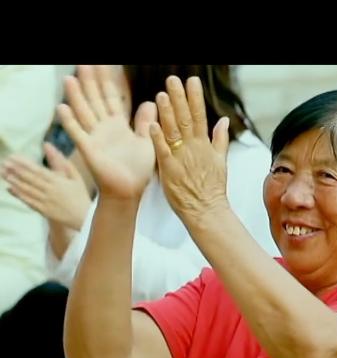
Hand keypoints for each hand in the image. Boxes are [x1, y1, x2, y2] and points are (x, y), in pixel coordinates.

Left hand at [2, 143, 91, 229]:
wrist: (86, 218)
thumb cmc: (80, 194)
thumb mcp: (75, 176)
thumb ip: (60, 160)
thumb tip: (47, 145)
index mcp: (59, 181)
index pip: (38, 170)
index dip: (24, 163)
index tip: (13, 156)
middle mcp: (51, 191)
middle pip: (30, 179)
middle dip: (15, 170)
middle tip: (4, 163)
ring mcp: (46, 201)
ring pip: (27, 190)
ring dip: (14, 181)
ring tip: (3, 173)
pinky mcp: (44, 211)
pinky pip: (29, 201)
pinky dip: (19, 195)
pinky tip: (10, 189)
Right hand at [57, 65, 155, 201]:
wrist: (129, 192)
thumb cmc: (138, 170)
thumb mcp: (147, 142)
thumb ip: (145, 122)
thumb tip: (151, 102)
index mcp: (118, 125)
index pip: (111, 98)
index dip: (107, 82)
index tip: (103, 65)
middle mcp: (103, 128)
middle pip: (94, 100)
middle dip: (90, 82)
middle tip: (84, 63)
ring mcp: (94, 138)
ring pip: (84, 112)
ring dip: (76, 96)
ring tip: (69, 79)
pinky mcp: (89, 150)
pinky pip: (78, 134)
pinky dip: (70, 121)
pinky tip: (62, 107)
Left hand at [147, 75, 230, 222]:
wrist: (207, 211)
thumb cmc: (212, 189)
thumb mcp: (221, 161)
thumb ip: (220, 139)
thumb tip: (224, 120)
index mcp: (205, 145)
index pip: (200, 115)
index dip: (195, 97)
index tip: (191, 80)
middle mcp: (194, 148)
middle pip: (186, 118)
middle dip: (180, 98)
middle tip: (173, 80)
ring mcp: (181, 158)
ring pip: (173, 131)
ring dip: (167, 112)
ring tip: (161, 94)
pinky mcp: (169, 170)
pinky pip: (162, 151)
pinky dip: (158, 137)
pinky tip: (152, 123)